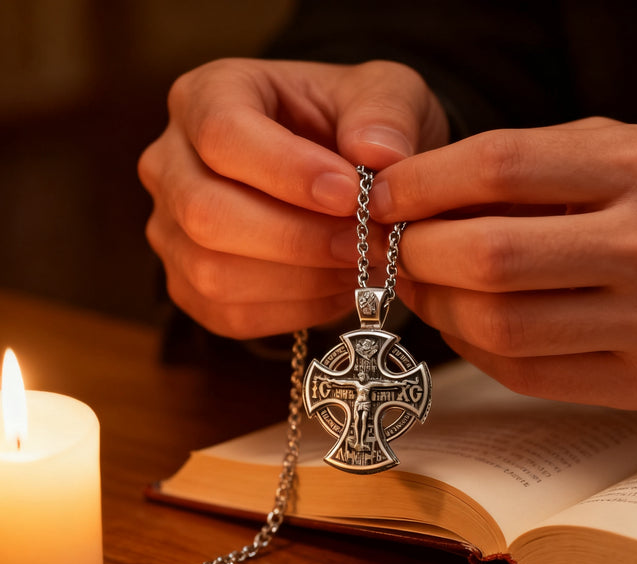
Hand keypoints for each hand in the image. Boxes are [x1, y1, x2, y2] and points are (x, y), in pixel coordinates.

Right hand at [138, 58, 447, 337]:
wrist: (341, 181)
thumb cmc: (352, 128)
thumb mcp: (382, 94)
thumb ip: (385, 113)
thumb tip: (378, 153)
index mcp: (204, 96)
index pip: (222, 133)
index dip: (287, 171)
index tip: (351, 194)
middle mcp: (170, 164)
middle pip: (207, 213)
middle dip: (297, 239)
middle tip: (366, 242)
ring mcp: (171, 232)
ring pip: (215, 274)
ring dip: (303, 280)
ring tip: (362, 265)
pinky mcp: (189, 287)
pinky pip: (232, 315)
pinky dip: (298, 310)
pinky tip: (340, 287)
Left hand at [371, 118, 636, 409]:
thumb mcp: (627, 154)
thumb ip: (533, 167)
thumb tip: (424, 198)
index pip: (501, 168)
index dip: (422, 184)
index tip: (381, 197)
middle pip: (489, 257)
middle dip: (417, 254)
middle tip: (395, 249)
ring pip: (500, 326)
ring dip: (439, 307)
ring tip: (425, 286)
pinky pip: (525, 373)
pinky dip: (475, 348)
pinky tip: (467, 322)